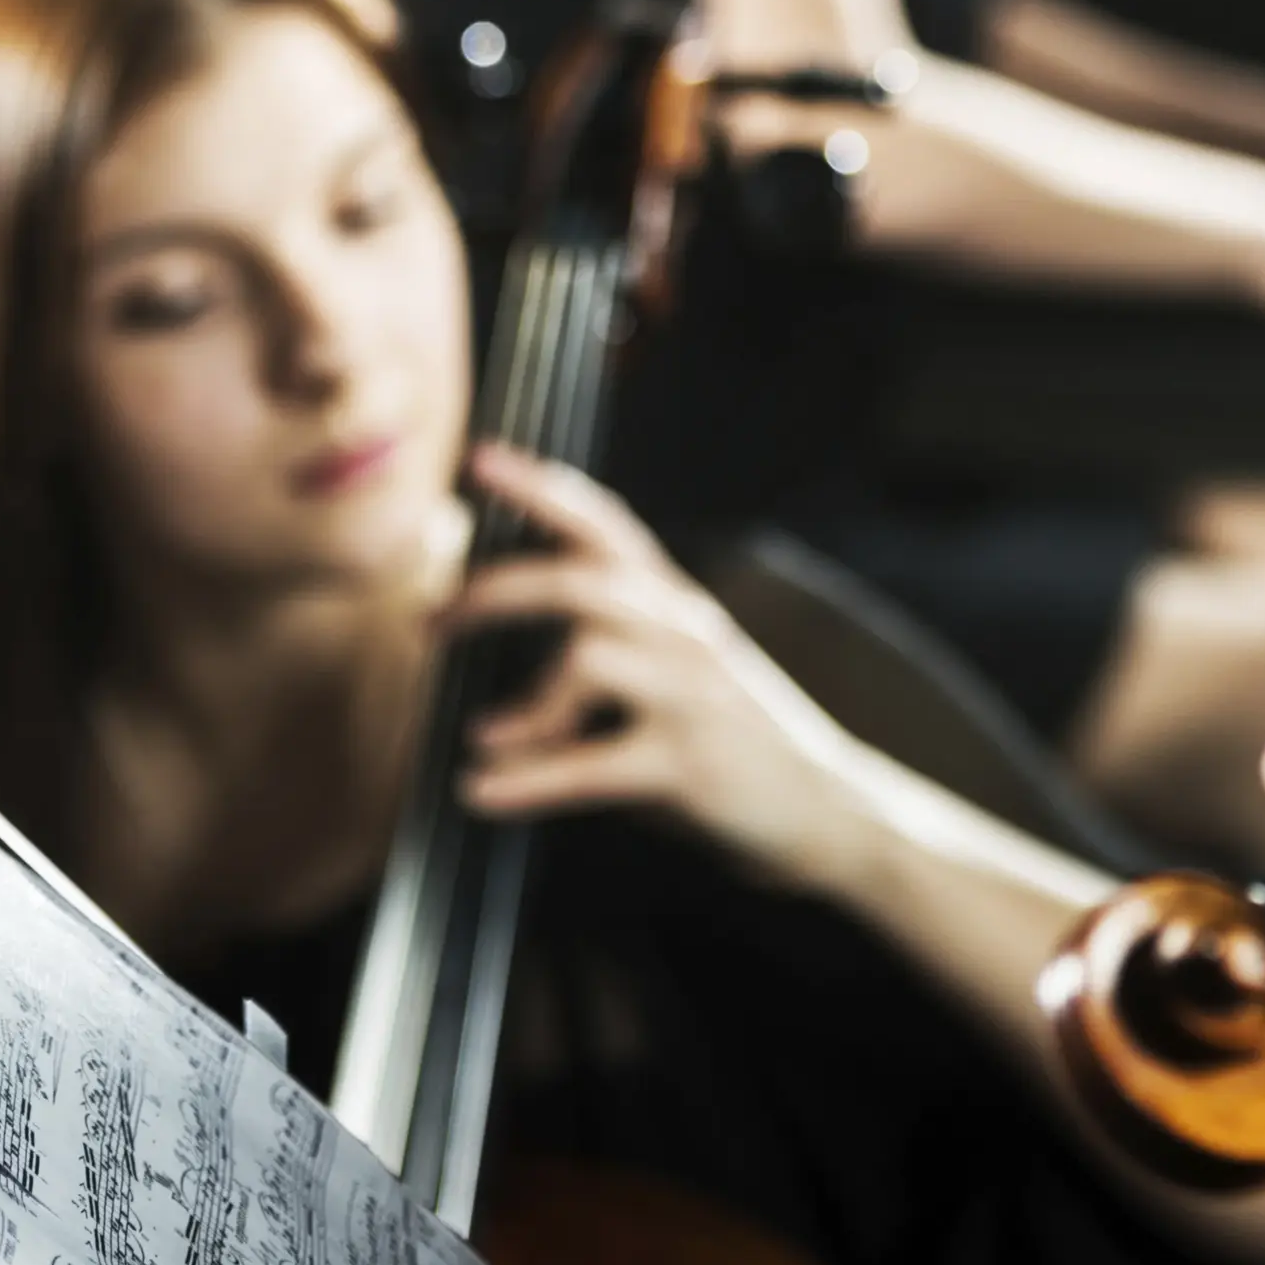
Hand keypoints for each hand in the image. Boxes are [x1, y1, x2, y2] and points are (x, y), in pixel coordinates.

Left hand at [445, 447, 882, 895]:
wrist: (831, 807)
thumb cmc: (741, 742)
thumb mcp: (686, 675)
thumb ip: (615, 654)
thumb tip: (504, 679)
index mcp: (679, 608)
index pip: (606, 525)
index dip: (540, 487)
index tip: (480, 457)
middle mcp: (686, 635)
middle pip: (576, 580)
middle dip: (491, 591)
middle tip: (432, 620)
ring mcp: (691, 696)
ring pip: (584, 657)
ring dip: (522, 705)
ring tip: (488, 738)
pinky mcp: (689, 763)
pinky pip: (589, 764)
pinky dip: (526, 780)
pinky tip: (482, 791)